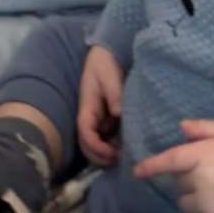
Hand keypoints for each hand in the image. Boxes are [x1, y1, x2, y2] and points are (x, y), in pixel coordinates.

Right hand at [77, 45, 123, 166]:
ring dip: (108, 152)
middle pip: (88, 145)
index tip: (111, 153)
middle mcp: (90, 117)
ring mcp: (98, 118)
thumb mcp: (110, 76)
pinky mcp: (107, 117)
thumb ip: (114, 94)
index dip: (95, 147)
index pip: (85, 133)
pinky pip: (108, 136)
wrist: (107, 53)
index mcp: (87, 108)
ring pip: (98, 143)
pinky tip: (128, 144)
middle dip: (100, 156)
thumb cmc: (105, 63)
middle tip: (120, 159)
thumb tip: (118, 113)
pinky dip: (114, 144)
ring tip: (126, 154)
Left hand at [134, 119, 213, 212]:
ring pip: (184, 205)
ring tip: (212, 196)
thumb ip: (204, 128)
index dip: (152, 166)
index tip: (138, 172)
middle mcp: (199, 180)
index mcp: (201, 156)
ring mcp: (206, 204)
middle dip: (188, 180)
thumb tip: (181, 127)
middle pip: (179, 184)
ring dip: (192, 201)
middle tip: (208, 177)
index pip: (169, 161)